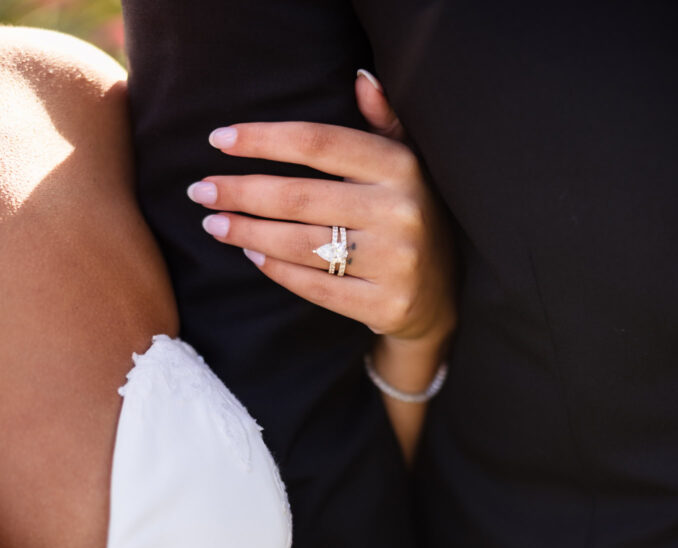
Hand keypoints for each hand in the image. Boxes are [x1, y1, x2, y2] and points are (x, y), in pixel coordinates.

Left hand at [187, 86, 455, 347]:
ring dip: (248, 233)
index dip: (263, 139)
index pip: (318, 143)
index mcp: (401, 167)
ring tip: (215, 225)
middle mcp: (400, 212)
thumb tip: (361, 77)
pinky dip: (276, 270)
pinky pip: (315, 286)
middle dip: (240, 193)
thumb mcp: (405, 167)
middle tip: (201, 192)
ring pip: (300, 244)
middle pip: (299, 197)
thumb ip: (382, 124)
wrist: (440, 297)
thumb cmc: (410, 218)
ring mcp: (394, 263)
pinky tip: (251, 255)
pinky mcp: (384, 305)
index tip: (219, 141)